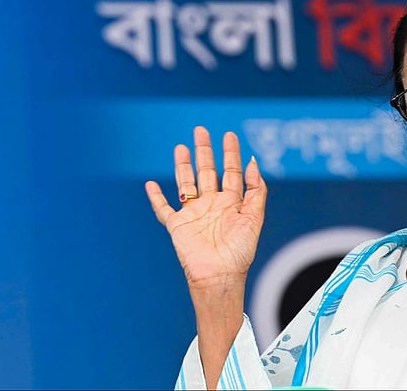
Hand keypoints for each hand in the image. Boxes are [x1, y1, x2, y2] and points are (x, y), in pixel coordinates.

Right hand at [145, 126, 266, 292]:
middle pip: (207, 171)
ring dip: (183, 166)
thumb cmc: (240, 251)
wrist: (220, 275)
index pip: (231, 172)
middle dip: (204, 151)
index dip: (230, 153)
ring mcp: (194, 214)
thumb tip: (253, 162)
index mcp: (232, 203)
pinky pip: (163, 209)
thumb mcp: (254, 217)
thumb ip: (256, 190)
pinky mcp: (177, 226)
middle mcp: (212, 205)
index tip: (229, 135)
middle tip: (201, 130)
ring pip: (186, 184)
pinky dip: (156, 197)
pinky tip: (150, 185)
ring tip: (181, 147)